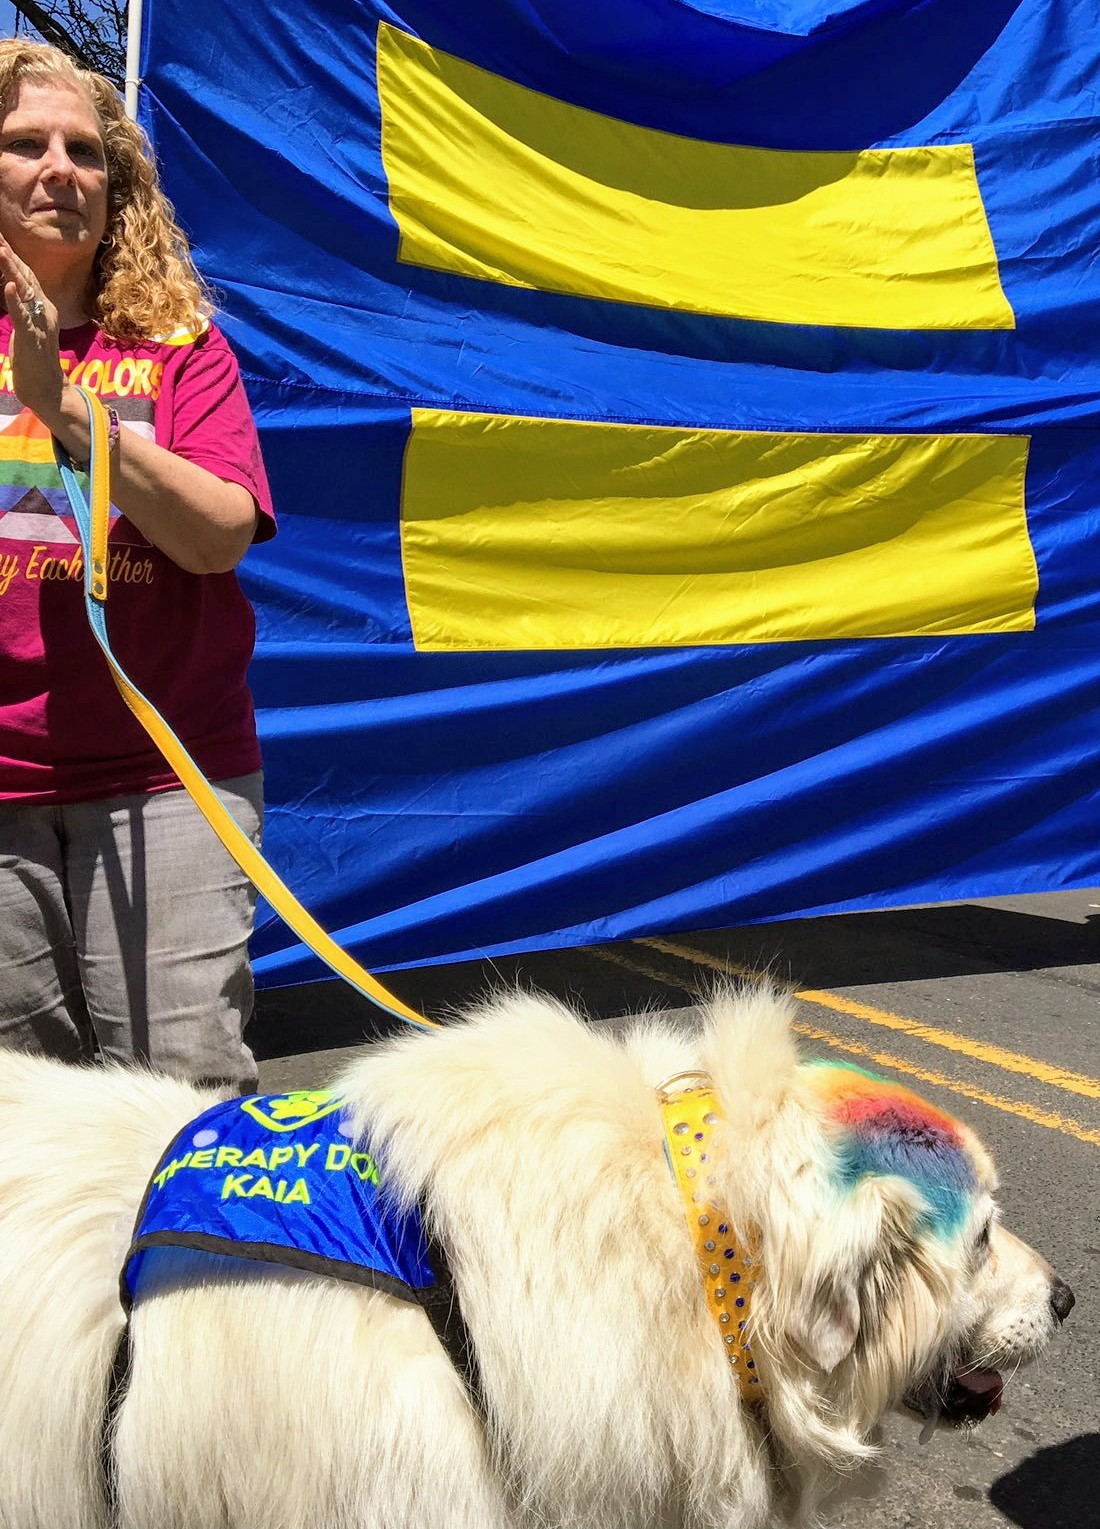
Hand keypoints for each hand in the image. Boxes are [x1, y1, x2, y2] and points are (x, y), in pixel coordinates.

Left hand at [0, 237, 64, 428]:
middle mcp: (45, 312)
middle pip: (26, 278)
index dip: (12, 256)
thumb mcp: (28, 329)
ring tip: (0, 251)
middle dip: (10, 255)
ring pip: (26, 293)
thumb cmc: (35, 363)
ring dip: (12, 271)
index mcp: (43, 308)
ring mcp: (40, 325)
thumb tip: (13, 290)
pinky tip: (9, 287)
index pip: (27, 276)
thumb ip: (23, 309)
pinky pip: (23, 318)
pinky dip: (15, 301)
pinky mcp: (33, 340)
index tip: (0, 238)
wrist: (49, 392)